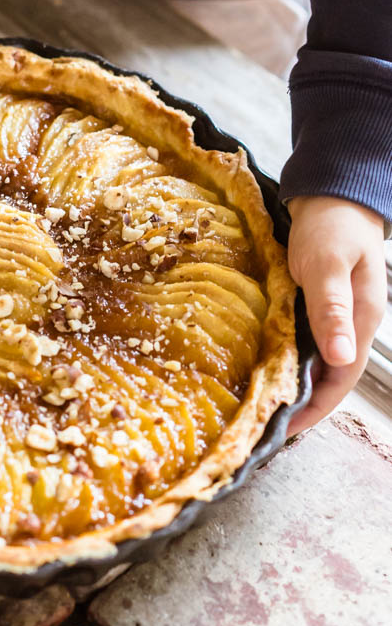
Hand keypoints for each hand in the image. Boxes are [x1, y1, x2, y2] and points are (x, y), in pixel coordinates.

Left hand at [285, 195, 386, 434]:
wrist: (333, 195)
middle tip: (265, 427)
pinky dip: (289, 362)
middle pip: (330, 378)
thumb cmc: (332, 226)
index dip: (315, 408)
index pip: (342, 379)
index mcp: (362, 320)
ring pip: (318, 364)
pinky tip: (267, 368)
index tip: (285, 430)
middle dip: (302, 406)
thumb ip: (333, 310)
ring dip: (295, 386)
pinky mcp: (319, 307)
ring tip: (263, 406)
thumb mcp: (328, 265)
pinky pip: (307, 345)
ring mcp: (337, 317)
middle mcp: (352, 325)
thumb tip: (342, 358)